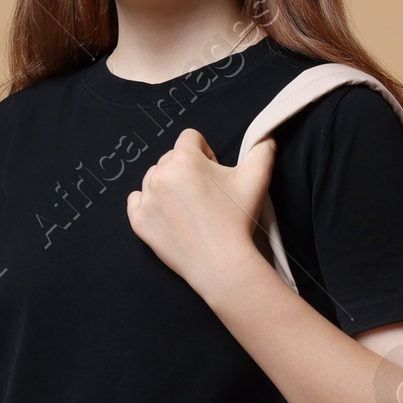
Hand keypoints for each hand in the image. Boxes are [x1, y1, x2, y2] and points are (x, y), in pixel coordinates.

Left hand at [125, 128, 275, 292]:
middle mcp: (161, 174)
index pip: (190, 138)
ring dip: (168, 186)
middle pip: (171, 158)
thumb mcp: (256, 179)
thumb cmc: (237, 220)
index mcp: (185, 159)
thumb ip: (262, 150)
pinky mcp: (139, 220)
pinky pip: (136, 200)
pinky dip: (149, 204)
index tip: (213, 174)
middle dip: (186, 170)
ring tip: (188, 208)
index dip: (205, 153)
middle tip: (204, 195)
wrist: (221, 264)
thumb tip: (266, 137)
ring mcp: (147, 199)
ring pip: (154, 178)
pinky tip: (170, 215)